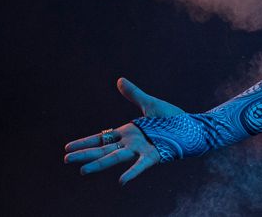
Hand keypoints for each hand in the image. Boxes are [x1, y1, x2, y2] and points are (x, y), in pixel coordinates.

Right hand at [63, 77, 185, 183]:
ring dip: (100, 164)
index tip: (67, 148)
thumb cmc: (173, 119)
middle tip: (66, 160)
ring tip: (83, 171)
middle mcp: (132, 143)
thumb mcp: (150, 104)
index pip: (101, 138)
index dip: (85, 142)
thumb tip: (119, 80)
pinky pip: (141, 165)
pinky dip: (132, 172)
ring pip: (116, 158)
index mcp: (128, 132)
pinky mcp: (156, 155)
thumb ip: (134, 94)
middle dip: (85, 154)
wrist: (194, 128)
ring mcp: (142, 150)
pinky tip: (122, 181)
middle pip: (103, 149)